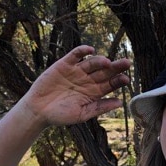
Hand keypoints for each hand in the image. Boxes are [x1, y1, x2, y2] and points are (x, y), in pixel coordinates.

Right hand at [17, 45, 131, 126]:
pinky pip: (75, 55)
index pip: (110, 84)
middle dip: (116, 67)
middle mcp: (88, 80)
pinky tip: (91, 50)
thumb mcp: (82, 114)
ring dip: (100, 61)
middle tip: (127, 63)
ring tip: (107, 62)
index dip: (118, 81)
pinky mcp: (64, 64)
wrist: (38, 110)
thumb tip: (120, 103)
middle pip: (105, 72)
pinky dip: (83, 51)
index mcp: (94, 92)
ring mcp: (77, 71)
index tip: (126, 79)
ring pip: (92, 63)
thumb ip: (100, 107)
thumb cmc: (60, 115)